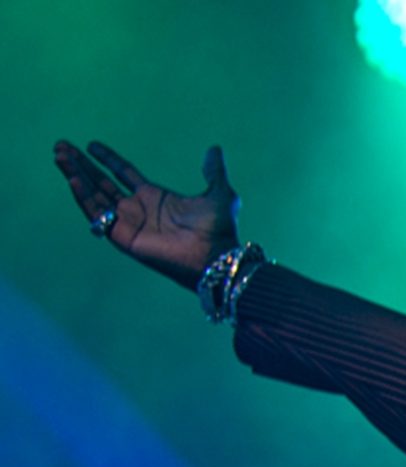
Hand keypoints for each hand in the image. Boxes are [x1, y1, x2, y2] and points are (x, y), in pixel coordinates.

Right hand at [53, 140, 238, 289]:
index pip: (123, 172)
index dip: (107, 158)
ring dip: (75, 174)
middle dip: (81, 164)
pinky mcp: (122, 236)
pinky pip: (97, 215)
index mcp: (155, 197)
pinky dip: (83, 197)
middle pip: (101, 181)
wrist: (215, 255)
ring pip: (93, 195)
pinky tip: (73, 179)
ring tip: (60, 156)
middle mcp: (138, 209)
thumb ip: (213, 170)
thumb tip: (215, 148)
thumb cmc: (219, 230)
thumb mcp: (220, 193)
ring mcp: (128, 222)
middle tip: (61, 146)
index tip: (90, 145)